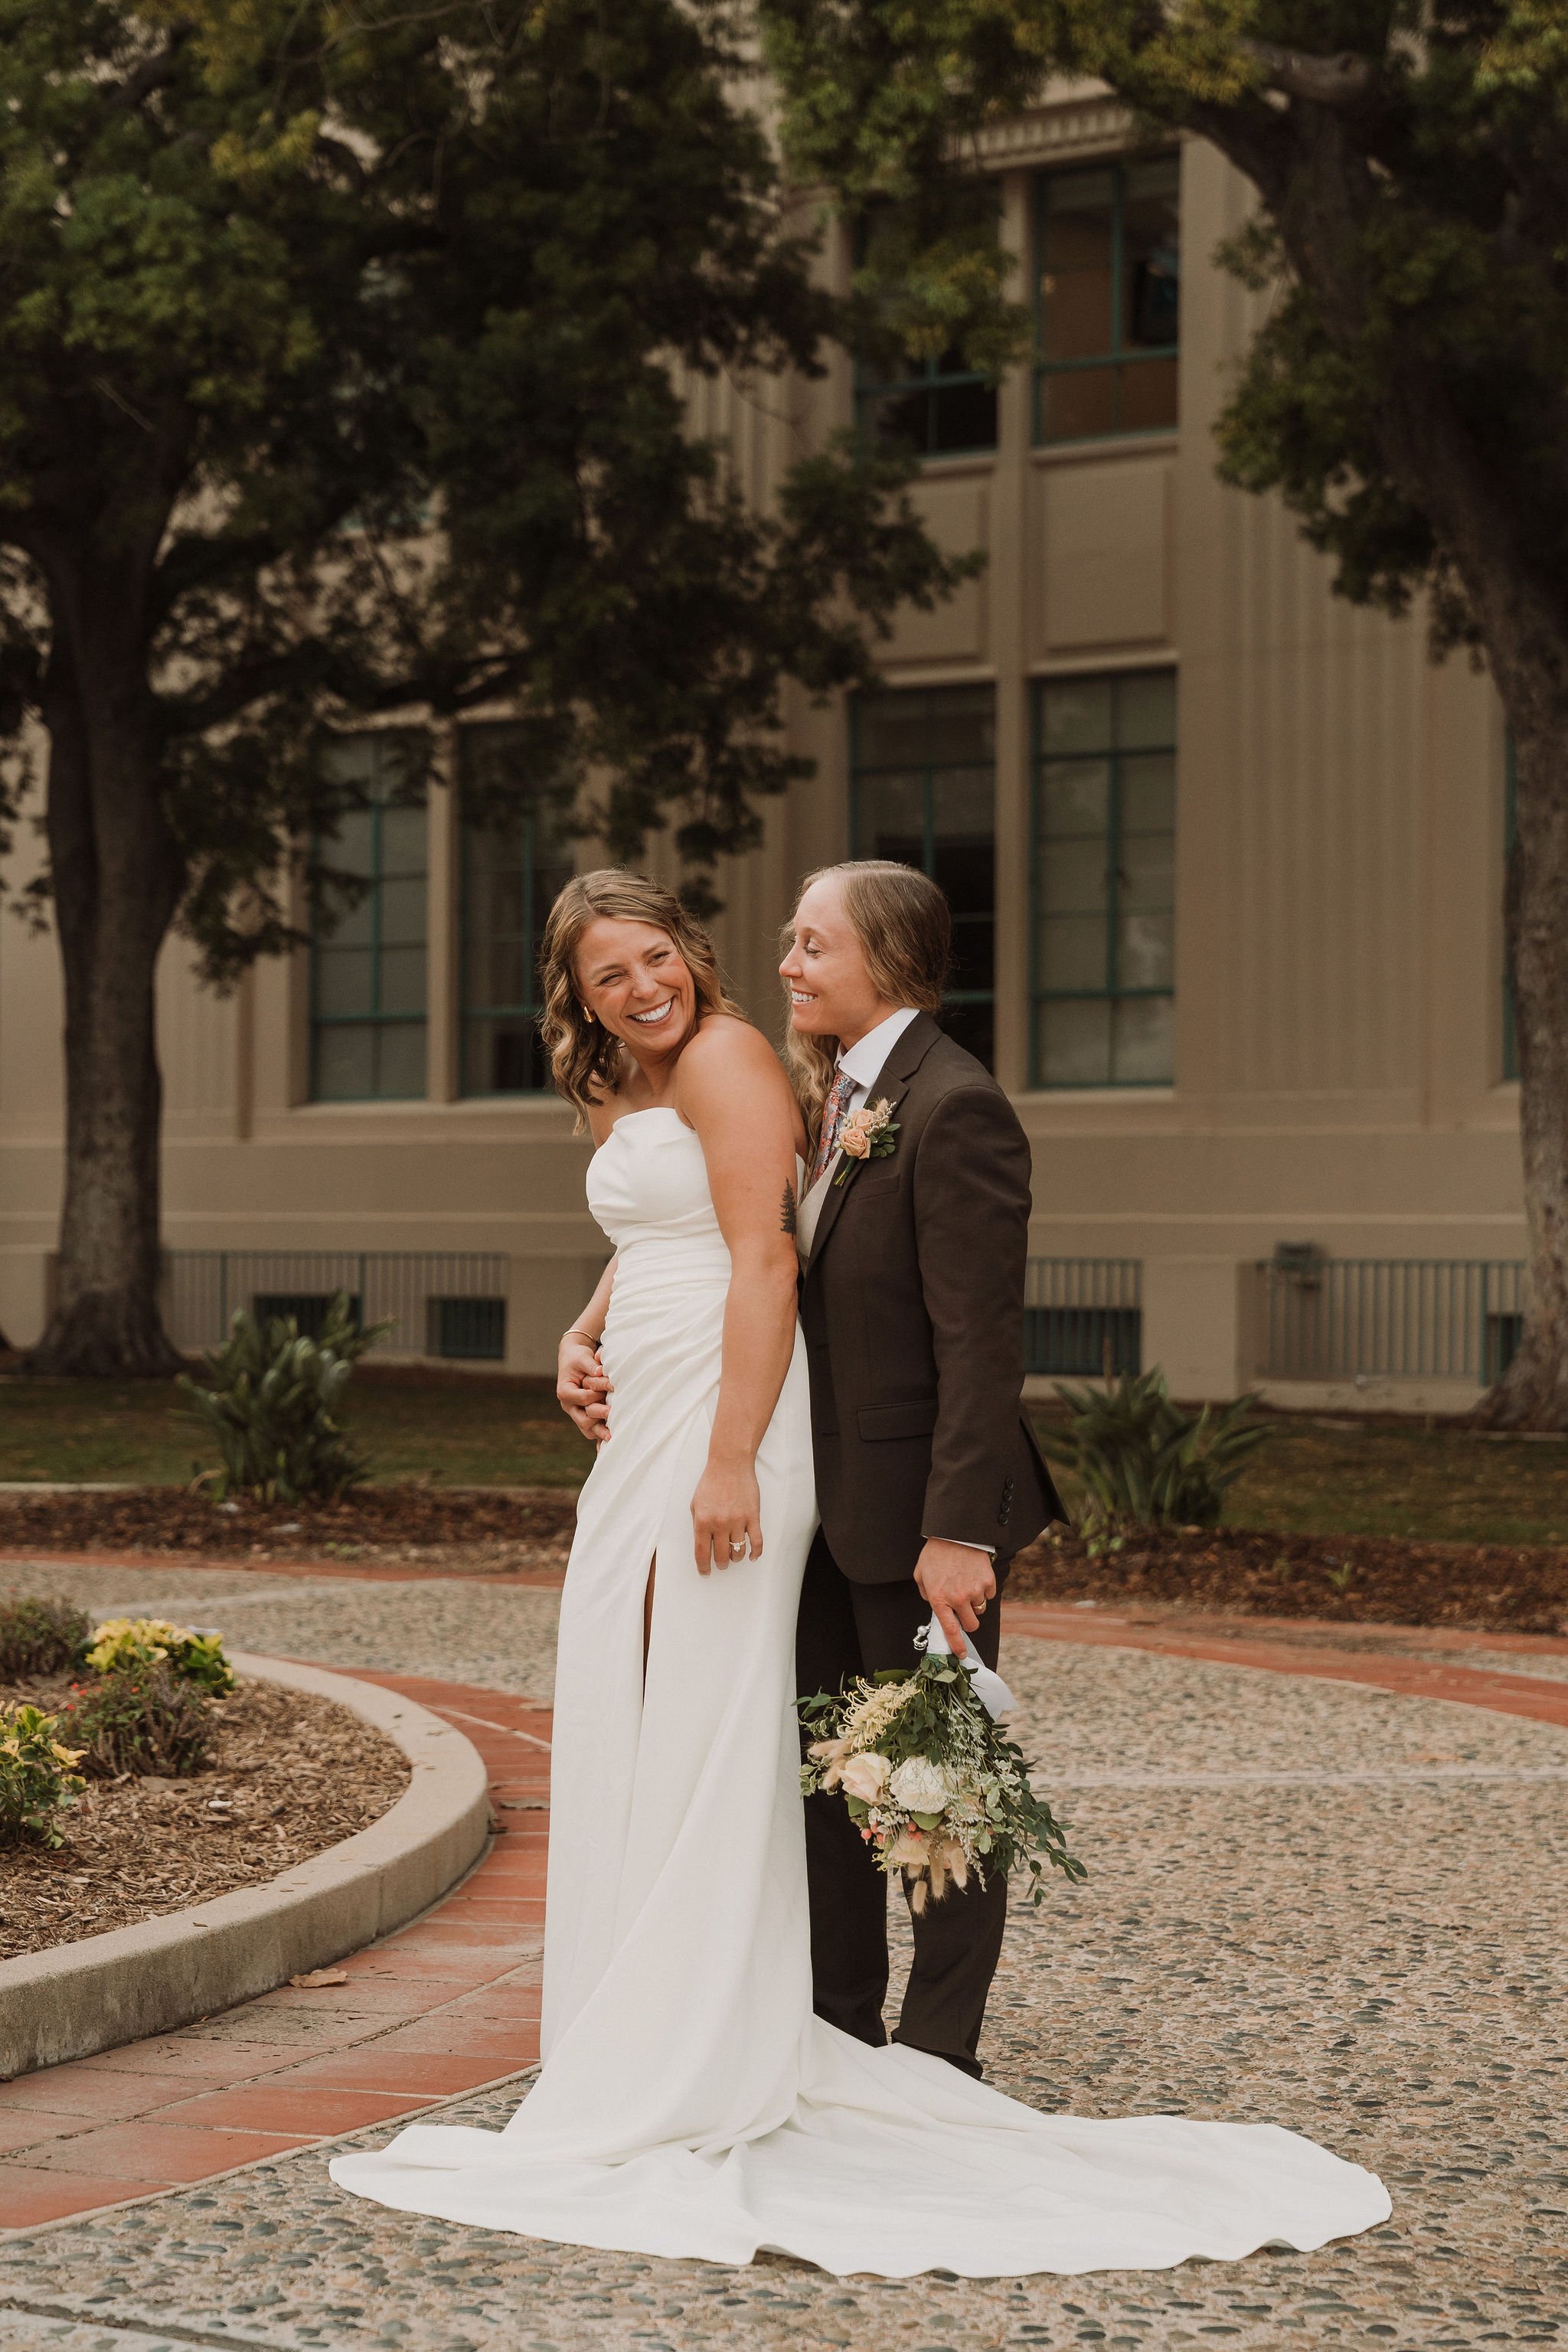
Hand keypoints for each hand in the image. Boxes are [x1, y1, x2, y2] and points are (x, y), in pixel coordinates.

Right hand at [557, 1332, 611, 1442]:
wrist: (575, 1361)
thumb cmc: (578, 1358)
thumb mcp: (582, 1358)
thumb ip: (591, 1365)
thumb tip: (601, 1372)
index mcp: (565, 1392)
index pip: (582, 1398)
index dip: (596, 1394)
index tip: (611, 1388)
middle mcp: (570, 1406)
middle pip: (583, 1419)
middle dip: (599, 1416)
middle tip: (613, 1414)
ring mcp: (577, 1413)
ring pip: (587, 1429)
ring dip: (601, 1432)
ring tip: (613, 1435)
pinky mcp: (585, 1416)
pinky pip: (592, 1431)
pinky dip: (600, 1436)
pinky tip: (609, 1442)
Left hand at [690, 1453, 761, 1574]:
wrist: (730, 1464)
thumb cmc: (711, 1482)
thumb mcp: (695, 1504)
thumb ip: (697, 1525)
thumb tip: (702, 1543)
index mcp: (703, 1521)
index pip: (702, 1553)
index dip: (703, 1567)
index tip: (705, 1572)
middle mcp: (720, 1524)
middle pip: (722, 1556)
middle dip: (720, 1564)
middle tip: (721, 1564)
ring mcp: (738, 1521)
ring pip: (739, 1551)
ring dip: (736, 1558)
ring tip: (734, 1556)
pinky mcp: (753, 1517)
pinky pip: (757, 1541)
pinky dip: (756, 1552)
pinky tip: (753, 1556)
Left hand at [914, 1538, 995, 1653]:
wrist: (955, 1533)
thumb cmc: (936, 1553)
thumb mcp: (921, 1574)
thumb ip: (927, 1594)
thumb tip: (936, 1606)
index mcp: (940, 1599)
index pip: (950, 1630)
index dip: (957, 1646)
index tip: (961, 1654)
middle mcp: (958, 1598)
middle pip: (972, 1625)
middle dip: (968, 1620)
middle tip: (963, 1608)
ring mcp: (975, 1590)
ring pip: (980, 1610)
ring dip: (974, 1603)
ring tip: (966, 1584)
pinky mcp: (988, 1581)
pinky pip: (989, 1594)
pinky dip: (983, 1589)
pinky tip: (974, 1576)